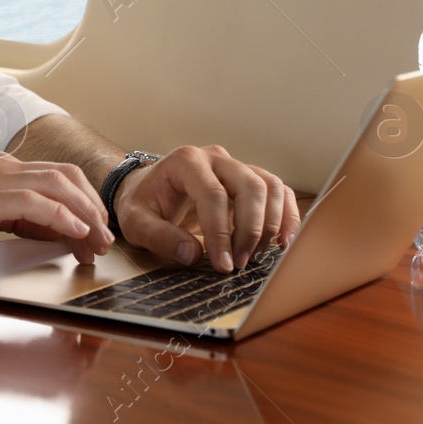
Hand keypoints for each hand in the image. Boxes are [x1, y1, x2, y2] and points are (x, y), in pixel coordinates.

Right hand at [0, 153, 116, 264]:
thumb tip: (56, 232)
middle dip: (92, 207)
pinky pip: (35, 203)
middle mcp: (0, 166)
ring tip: (98, 241)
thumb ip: (17, 218)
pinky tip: (75, 233)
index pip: (57, 177)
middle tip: (105, 239)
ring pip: (56, 186)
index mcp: (0, 168)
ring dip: (84, 214)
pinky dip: (61, 217)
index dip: (84, 203)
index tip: (96, 233)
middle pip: (65, 177)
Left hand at [112, 145, 300, 272]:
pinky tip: (281, 241)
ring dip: (271, 223)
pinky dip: (286, 214)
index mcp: (185, 161)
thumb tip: (193, 255)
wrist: (146, 189)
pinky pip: (278, 190)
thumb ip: (159, 237)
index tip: (223, 265)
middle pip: (249, 186)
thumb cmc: (142, 204)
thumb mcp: (136, 222)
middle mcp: (214, 158)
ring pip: (269, 186)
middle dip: (250, 229)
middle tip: (240, 263)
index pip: (213, 195)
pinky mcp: (248, 178)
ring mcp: (234, 165)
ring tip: (256, 256)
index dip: (221, 233)